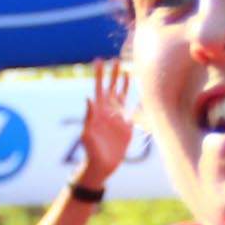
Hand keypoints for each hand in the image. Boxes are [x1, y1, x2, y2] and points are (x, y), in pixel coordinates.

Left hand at [73, 57, 131, 187]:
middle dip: (111, 73)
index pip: (98, 88)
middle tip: (114, 58)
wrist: (102, 165)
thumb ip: (88, 117)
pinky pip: (130, 108)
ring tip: (125, 68)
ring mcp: (117, 117)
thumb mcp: (87, 135)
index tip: (99, 60)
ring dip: (122, 82)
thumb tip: (88, 98)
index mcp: (97, 111)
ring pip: (120, 95)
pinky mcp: (126, 125)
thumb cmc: (91, 152)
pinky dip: (133, 98)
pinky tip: (137, 90)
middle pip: (110, 87)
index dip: (99, 74)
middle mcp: (107, 110)